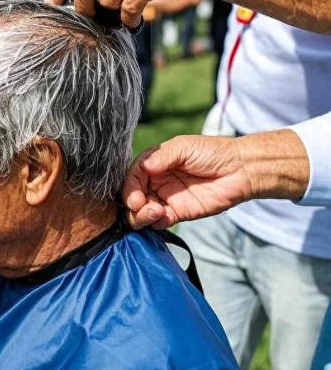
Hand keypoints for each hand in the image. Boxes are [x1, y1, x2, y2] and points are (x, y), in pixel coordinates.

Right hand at [122, 135, 252, 228]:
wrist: (240, 169)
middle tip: (140, 205)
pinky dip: (156, 222)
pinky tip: (165, 217)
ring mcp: (166, 198)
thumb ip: (162, 156)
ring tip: (155, 211)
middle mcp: (156, 182)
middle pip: (132, 197)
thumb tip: (143, 167)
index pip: (132, 177)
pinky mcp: (178, 214)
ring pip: (142, 212)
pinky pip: (159, 222)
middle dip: (132, 204)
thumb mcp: (184, 147)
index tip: (134, 196)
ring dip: (141, 215)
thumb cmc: (212, 152)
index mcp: (154, 164)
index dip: (129, 187)